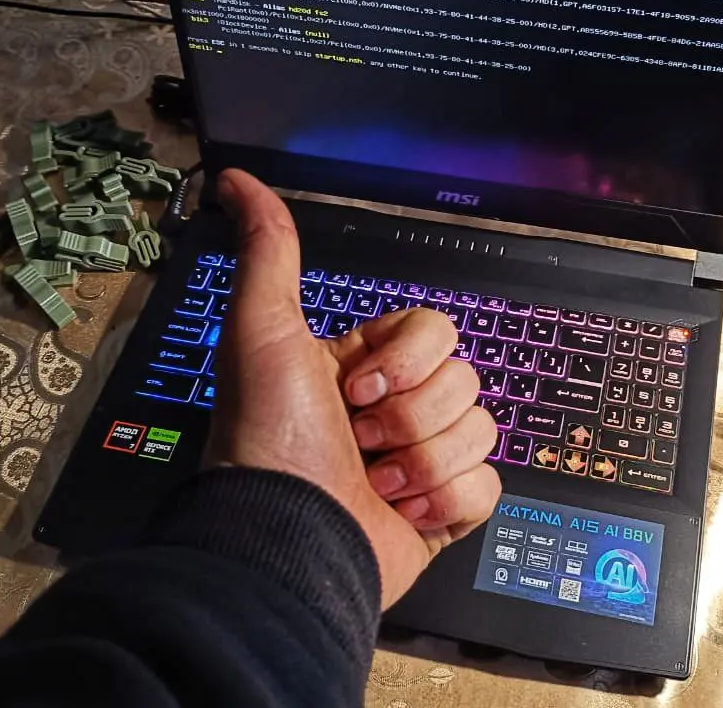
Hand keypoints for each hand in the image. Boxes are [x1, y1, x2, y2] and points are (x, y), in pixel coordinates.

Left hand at [207, 168, 500, 607]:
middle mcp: (397, 409)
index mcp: (366, 366)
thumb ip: (268, 252)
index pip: (438, 330)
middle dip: (410, 415)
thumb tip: (237, 182)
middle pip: (465, 380)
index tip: (354, 386)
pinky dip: (444, 501)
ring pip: (480, 430)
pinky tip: (401, 512)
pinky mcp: (443, 512)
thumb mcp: (261, 330)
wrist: (284, 540)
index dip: (406, 359)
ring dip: (422, 462)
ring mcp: (423, 462)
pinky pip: (486, 485)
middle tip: (360, 439)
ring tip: (374, 484)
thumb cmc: (269, 437)